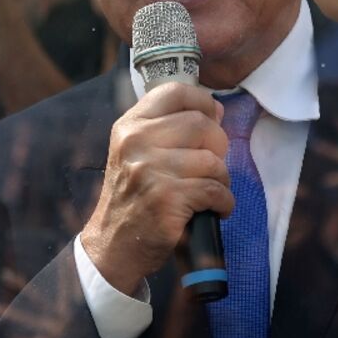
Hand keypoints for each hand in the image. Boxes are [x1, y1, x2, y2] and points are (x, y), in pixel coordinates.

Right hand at [80, 82, 231, 294]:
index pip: (174, 92)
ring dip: (221, 180)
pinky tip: (214, 209)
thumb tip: (215, 111)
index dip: (203, 102)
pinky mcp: (166, 199)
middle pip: (201, 124)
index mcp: (129, 126)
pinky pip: (215, 190)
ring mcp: (150, 170)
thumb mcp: (135, 152)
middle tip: (212, 166)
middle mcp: (136, 142)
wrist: (113, 245)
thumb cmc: (133, 197)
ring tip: (210, 192)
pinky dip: (223, 202)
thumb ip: (166, 128)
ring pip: (212, 161)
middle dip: (218, 146)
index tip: (214, 118)